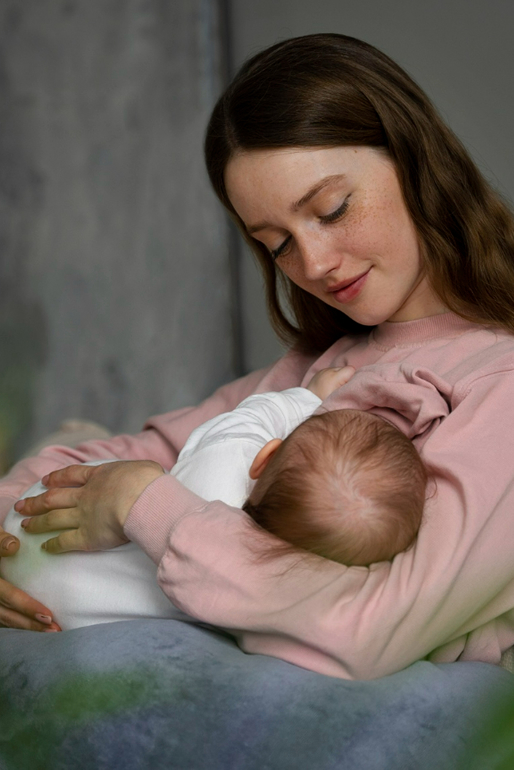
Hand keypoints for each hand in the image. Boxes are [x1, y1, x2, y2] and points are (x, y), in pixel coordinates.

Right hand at [0, 526, 60, 630]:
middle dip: (30, 624)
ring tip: (49, 631)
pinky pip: (2, 616)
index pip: (7, 596)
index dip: (27, 607)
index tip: (48, 615)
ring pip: (3, 619)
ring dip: (25, 627)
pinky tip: (32, 626)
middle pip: (6, 614)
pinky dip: (16, 622)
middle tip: (54, 630)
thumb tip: (15, 546)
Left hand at [14, 460, 164, 553]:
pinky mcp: (87, 537)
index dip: (56, 478)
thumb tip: (147, 472)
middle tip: (21, 506)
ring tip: (25, 526)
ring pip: (54, 519)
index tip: (45, 481)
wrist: (143, 499)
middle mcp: (86, 496)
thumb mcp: (144, 467)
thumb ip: (139, 470)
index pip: (72, 475)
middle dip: (36, 502)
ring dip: (38, 522)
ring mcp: (84, 516)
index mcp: (99, 476)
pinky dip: (53, 545)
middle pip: (54, 498)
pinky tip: (45, 548)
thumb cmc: (148, 481)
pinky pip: (65, 542)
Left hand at [307, 365, 354, 399]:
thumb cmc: (325, 403)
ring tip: (335, 388)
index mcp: (335, 377)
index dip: (353, 378)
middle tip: (342, 390)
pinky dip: (332, 377)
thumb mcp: (340, 399)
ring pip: (338, 370)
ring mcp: (323, 370)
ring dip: (339, 378)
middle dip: (346, 378)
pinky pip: (330, 372)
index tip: (349, 387)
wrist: (307, 403)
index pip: (351, 369)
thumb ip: (349, 390)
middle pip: (344, 369)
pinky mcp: (319, 372)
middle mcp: (329, 370)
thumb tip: (357, 386)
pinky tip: (329, 386)